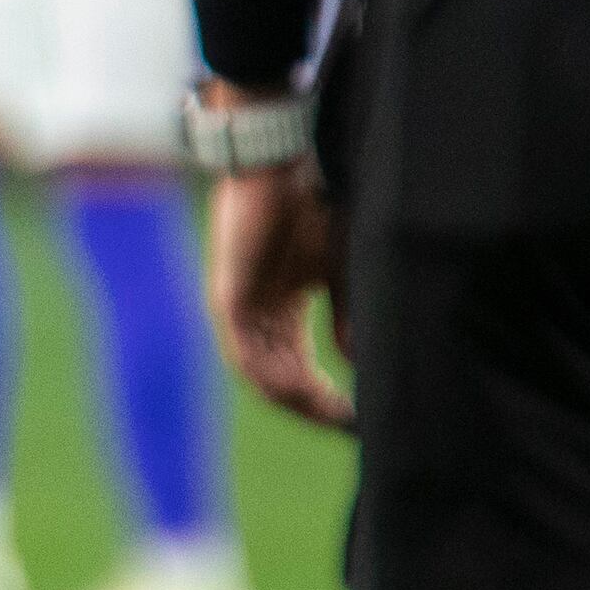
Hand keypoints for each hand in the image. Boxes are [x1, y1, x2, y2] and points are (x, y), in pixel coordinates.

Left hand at [205, 156, 351, 430]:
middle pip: (279, 379)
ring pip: (261, 374)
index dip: (326, 398)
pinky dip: (273, 377)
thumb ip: (350, 318)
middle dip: (314, 407)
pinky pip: (245, 353)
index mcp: (281, 308)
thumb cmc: (317, 206)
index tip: (357, 419)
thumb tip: (360, 363)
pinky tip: (303, 393)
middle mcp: (258, 314)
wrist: (288, 163)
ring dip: (296, 400)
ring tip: (332, 415)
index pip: (297, 369)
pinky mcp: (229, 298)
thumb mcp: (343, 271)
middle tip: (347, 426)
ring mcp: (241, 308)